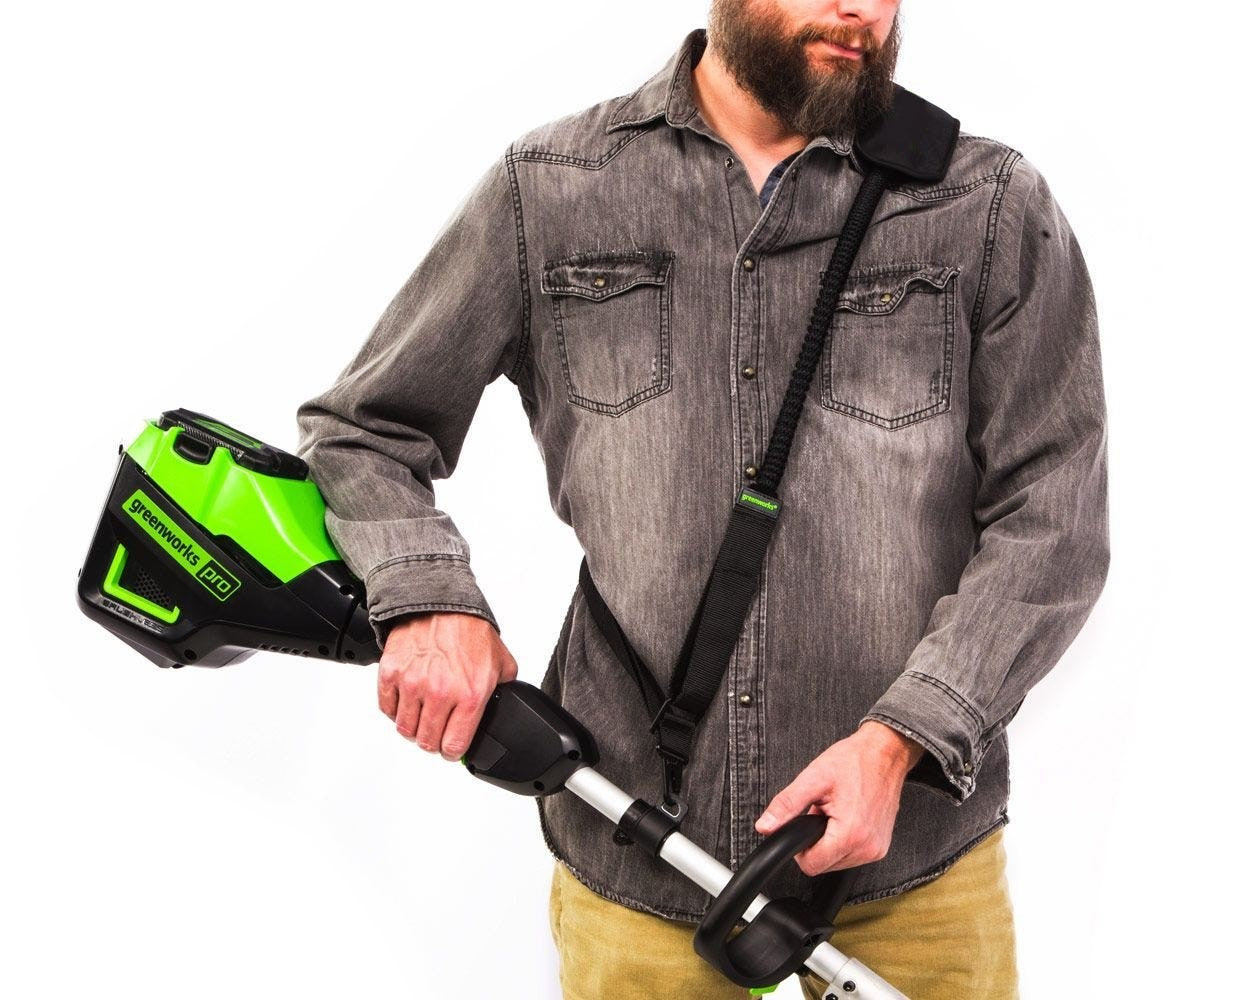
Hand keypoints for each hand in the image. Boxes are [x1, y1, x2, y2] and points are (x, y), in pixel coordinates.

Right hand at [377, 611, 518, 760]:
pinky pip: (387, 709)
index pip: (454, 746)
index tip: (452, 748)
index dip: (453, 752)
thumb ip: (502, 691)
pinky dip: (395, 710)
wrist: (441, 601)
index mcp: (470, 695)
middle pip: (427, 742)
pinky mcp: (391, 674)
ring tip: (422, 716)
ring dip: (413, 728)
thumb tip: (501, 710)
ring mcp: (412, 685)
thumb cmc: (469, 629)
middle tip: (437, 732)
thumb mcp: (501, 663)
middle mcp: (440, 693)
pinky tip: (408, 702)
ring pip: (405, 729)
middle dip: (433, 742)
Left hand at [755, 721, 924, 875]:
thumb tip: (765, 826)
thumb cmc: (854, 761)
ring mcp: (876, 849)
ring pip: (837, 862)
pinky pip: (852, 855)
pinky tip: (847, 817)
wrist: (884, 753)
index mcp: (850, 834)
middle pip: (824, 865)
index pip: (811, 865)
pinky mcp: (881, 847)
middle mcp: (867, 847)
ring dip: (830, 840)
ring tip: (835, 812)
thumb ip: (786, 805)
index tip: (803, 826)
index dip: (800, 847)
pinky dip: (844, 839)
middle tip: (822, 812)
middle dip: (816, 840)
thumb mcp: (813, 778)